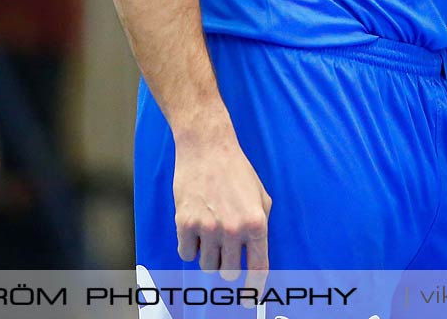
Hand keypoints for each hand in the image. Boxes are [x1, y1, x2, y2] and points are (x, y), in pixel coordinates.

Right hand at [173, 129, 271, 291]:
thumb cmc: (236, 170)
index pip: (258, 268)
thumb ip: (261, 226)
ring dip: (209, 256)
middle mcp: (233, 229)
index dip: (254, 288)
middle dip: (228, 266)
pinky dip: (190, 248)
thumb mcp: (261, 196)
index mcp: (256, 223)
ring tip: (209, 233)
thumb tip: (256, 254)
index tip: (249, 299)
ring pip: (207, 265)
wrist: (206, 147)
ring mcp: (208, 227)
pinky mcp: (185, 223)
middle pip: (229, 272)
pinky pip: (187, 254)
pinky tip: (195, 230)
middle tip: (224, 250)